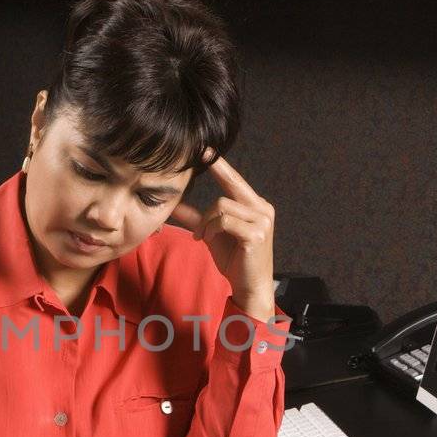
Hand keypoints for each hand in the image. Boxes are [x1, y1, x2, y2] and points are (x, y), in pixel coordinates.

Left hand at [167, 157, 275, 321]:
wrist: (250, 287)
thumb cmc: (235, 260)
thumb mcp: (212, 234)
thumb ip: (196, 218)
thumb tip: (174, 206)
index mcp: (255, 205)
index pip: (235, 179)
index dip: (219, 165)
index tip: (204, 150)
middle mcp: (263, 208)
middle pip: (227, 190)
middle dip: (207, 206)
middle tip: (196, 220)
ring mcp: (262, 221)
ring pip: (221, 206)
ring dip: (206, 222)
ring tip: (204, 237)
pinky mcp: (256, 234)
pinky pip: (224, 221)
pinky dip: (211, 229)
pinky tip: (209, 240)